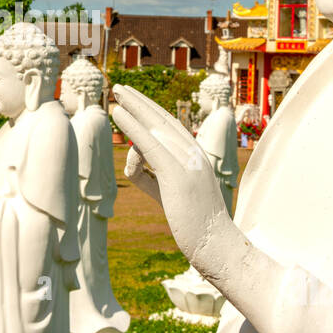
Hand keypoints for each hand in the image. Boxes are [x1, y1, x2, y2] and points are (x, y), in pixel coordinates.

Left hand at [111, 85, 229, 267]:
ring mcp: (187, 162)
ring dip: (134, 110)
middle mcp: (194, 153)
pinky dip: (132, 126)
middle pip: (162, 119)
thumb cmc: (193, 224)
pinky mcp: (176, 173)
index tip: (134, 99)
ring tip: (115, 99)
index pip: (171, 126)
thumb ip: (152, 176)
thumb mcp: (170, 194)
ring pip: (155, 128)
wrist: (216, 245)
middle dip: (139, 102)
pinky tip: (118, 114)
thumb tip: (133, 162)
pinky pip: (149, 143)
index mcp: (196, 156)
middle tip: (119, 87)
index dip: (150, 110)